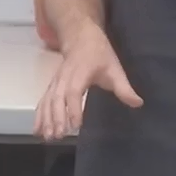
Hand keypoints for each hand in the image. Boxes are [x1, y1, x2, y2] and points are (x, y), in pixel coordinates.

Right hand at [34, 22, 142, 140]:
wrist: (81, 38)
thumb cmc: (99, 54)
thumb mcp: (114, 69)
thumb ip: (124, 88)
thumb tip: (138, 103)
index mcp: (80, 73)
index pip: (74, 92)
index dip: (73, 108)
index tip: (76, 125)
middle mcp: (64, 78)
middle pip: (57, 99)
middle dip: (56, 118)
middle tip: (58, 136)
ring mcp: (55, 82)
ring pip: (47, 101)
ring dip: (46, 119)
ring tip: (47, 137)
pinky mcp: (51, 86)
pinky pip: (42, 101)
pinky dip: (39, 116)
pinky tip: (37, 131)